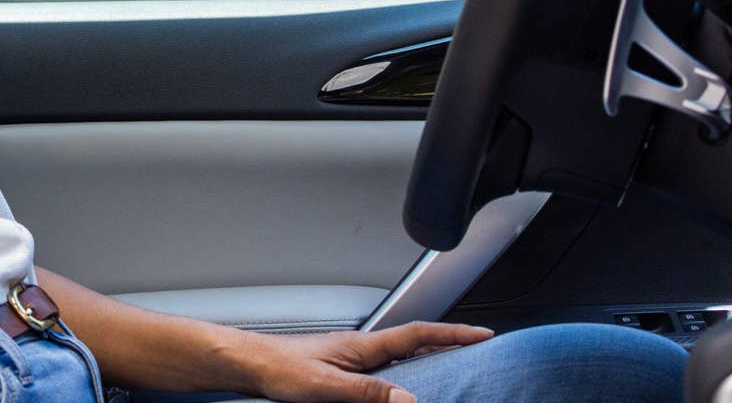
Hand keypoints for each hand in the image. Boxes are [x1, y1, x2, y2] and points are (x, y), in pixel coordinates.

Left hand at [230, 322, 493, 402]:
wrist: (248, 364)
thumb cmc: (279, 368)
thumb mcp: (326, 385)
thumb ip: (367, 393)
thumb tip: (409, 401)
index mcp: (363, 346)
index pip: (418, 335)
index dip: (453, 335)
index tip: (483, 335)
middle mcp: (361, 349)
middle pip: (416, 343)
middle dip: (449, 345)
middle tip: (479, 351)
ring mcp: (352, 358)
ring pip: (401, 356)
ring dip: (428, 360)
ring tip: (453, 370)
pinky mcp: (341, 370)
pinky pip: (383, 370)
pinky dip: (403, 374)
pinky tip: (402, 390)